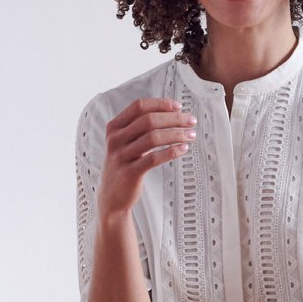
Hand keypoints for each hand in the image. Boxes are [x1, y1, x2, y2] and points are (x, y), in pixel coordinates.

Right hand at [97, 96, 195, 217]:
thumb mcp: (124, 143)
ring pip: (153, 137)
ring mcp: (121, 156)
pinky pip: (154, 158)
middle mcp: (115, 139)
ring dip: (176, 134)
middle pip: (149, 120)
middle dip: (174, 118)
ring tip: (191, 135)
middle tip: (191, 121)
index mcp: (114, 127)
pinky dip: (171, 152)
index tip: (179, 106)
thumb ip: (139, 128)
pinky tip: (183, 149)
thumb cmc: (124, 166)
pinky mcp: (129, 173)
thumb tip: (171, 114)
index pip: (139, 107)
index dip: (161, 104)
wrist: (111, 197)